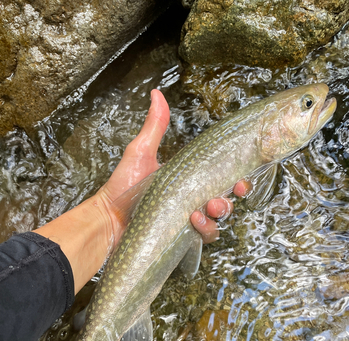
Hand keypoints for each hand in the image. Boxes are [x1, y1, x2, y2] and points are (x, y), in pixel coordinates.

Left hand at [34, 89, 247, 293]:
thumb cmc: (121, 188)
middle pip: (224, 200)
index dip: (235, 178)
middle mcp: (190, 201)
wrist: (108, 219)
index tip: (241, 177)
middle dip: (231, 197)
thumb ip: (154, 127)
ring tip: (207, 208)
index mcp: (187, 181)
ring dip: (219, 214)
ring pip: (217, 220)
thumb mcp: (140, 154)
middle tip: (228, 194)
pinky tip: (195, 221)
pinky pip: (204, 237)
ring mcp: (187, 221)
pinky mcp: (182, 238)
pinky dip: (205, 229)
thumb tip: (156, 94)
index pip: (219, 179)